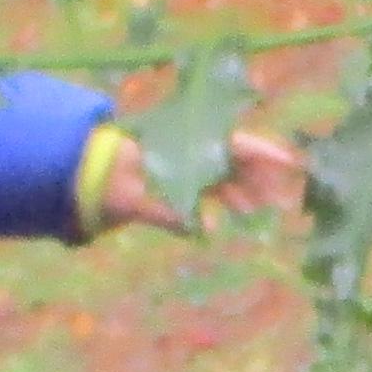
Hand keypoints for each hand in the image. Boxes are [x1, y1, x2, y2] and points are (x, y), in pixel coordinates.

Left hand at [94, 126, 309, 234]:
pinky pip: (205, 188)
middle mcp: (188, 149)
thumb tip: (199, 230)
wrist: (80, 172)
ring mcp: (182, 164)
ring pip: (222, 175)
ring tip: (258, 211)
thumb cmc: (107, 177)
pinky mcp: (174, 180)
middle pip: (234, 159)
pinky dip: (219, 202)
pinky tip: (224, 220)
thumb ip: (166, 212)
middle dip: (259, 176)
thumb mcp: (134, 196)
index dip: (264, 152)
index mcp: (185, 141)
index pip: (234, 143)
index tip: (290, 163)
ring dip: (242, 191)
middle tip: (280, 198)